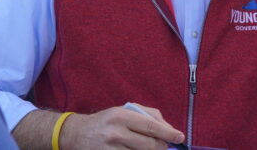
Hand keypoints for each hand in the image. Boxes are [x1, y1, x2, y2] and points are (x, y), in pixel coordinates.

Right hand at [59, 103, 184, 148]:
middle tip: (164, 145)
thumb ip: (148, 115)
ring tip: (150, 147)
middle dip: (162, 146)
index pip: (151, 126)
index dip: (168, 133)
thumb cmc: (107, 121)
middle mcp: (116, 133)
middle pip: (150, 144)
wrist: (77, 134)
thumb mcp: (125, 110)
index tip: (180, 137)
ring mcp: (110, 149)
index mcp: (121, 116)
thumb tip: (169, 128)